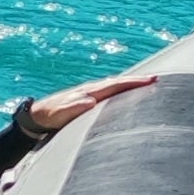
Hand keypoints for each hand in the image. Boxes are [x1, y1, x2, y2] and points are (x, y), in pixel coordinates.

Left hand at [20, 72, 162, 136]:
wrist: (37, 115)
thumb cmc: (49, 116)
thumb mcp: (60, 114)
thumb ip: (73, 108)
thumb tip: (90, 102)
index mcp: (88, 92)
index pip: (115, 85)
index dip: (133, 82)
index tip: (151, 80)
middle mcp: (91, 89)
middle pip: (118, 82)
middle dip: (137, 80)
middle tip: (157, 79)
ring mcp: (90, 93)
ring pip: (114, 85)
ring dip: (130, 83)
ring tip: (147, 83)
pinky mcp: (88, 99)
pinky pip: (110, 92)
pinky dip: (121, 89)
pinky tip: (127, 92)